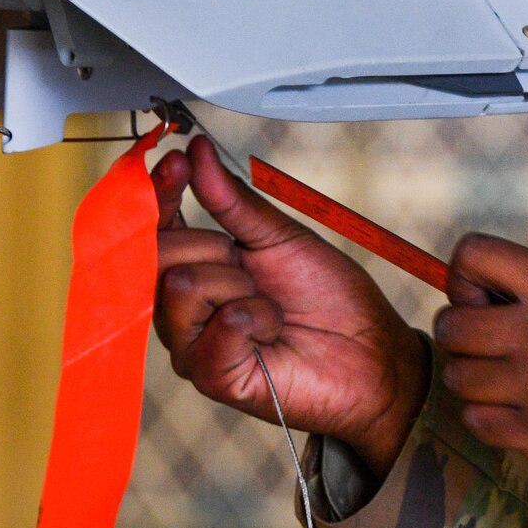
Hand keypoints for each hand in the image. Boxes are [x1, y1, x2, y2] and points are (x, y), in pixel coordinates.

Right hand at [151, 137, 426, 475]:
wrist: (370, 349)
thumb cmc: (329, 298)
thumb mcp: (279, 237)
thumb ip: (232, 201)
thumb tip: (196, 152)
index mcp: (197, 269)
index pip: (156, 227)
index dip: (160, 192)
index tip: (177, 161)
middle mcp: (183, 309)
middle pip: (158, 255)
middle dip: (212, 247)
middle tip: (251, 268)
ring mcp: (192, 344)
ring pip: (181, 286)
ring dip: (240, 287)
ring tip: (270, 307)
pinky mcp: (212, 376)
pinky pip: (217, 325)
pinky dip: (256, 319)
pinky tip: (272, 333)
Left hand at [432, 234, 527, 505]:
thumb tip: (488, 296)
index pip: (473, 255)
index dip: (466, 276)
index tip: (485, 297)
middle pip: (451, 324)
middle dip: (463, 333)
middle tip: (491, 346)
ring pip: (458, 377)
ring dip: (476, 380)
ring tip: (511, 383)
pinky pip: (477, 422)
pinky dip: (490, 419)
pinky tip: (523, 415)